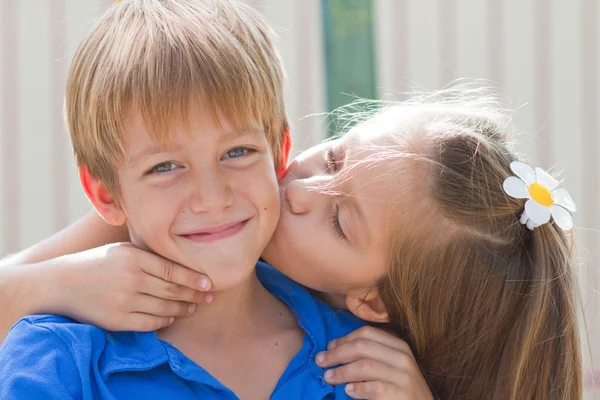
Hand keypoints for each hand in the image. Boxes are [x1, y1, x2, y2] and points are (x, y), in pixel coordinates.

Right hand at [47, 243, 213, 331]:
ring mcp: (124, 300)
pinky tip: (172, 317)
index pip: (173, 270)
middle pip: (173, 290)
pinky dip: (165, 321)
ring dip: (184, 309)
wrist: (60, 283)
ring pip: (165, 308)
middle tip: (210, 297)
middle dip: (195, 295)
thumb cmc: (96, 263)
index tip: (209, 283)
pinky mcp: (117, 320)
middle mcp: (131, 278)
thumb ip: (149, 254)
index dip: (194, 278)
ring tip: (194, 307)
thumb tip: (182, 261)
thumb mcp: (122, 249)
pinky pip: (150, 323)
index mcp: (134, 257)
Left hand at [316, 326, 432, 399]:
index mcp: (399, 346)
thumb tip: (336, 348)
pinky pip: (374, 388)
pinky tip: (347, 391)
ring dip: (341, 372)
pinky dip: (357, 389)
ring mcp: (404, 377)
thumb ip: (373, 355)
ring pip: (364, 366)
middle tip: (320, 362)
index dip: (343, 339)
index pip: (367, 333)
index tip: (328, 347)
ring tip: (329, 377)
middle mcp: (403, 357)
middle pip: (362, 347)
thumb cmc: (402, 388)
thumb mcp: (393, 365)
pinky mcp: (401, 395)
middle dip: (337, 353)